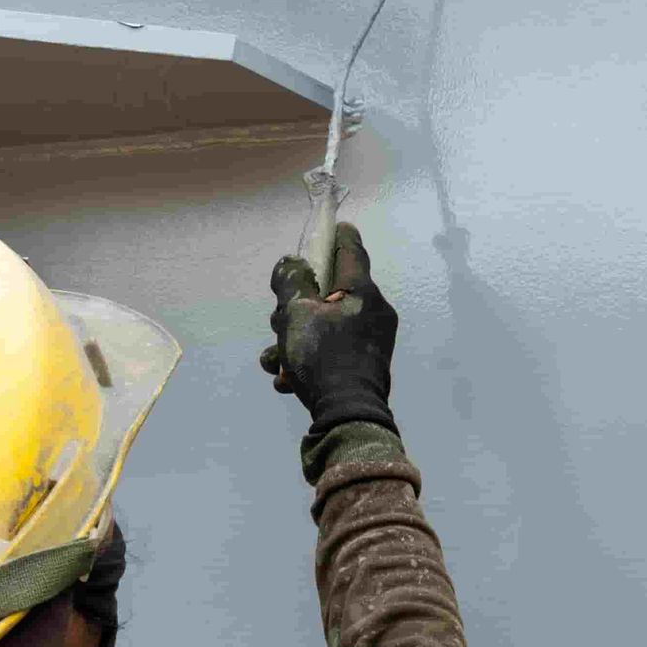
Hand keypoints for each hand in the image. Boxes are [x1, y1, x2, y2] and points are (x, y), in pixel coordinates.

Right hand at [261, 222, 398, 432]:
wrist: (348, 418)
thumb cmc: (324, 357)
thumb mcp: (297, 314)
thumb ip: (291, 282)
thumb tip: (292, 263)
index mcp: (362, 292)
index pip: (351, 249)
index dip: (336, 235)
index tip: (328, 227)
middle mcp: (372, 312)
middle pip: (328, 292)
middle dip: (294, 307)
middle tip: (278, 323)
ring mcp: (370, 342)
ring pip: (322, 326)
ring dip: (292, 340)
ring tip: (274, 359)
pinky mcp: (363, 368)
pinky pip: (328, 352)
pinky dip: (305, 360)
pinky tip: (286, 380)